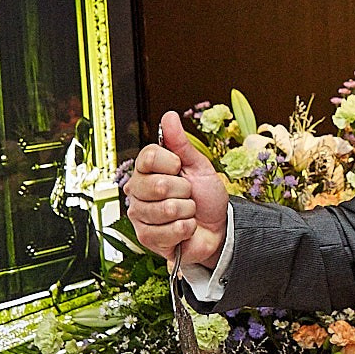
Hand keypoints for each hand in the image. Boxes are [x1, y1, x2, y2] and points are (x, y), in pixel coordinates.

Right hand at [126, 111, 228, 265]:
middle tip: (187, 195)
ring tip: (186, 212)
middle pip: (158, 185)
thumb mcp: (198, 166)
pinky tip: (184, 229)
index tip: (181, 170)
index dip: (173, 163)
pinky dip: (186, 229)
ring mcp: (139, 215)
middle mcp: (137, 191)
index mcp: (146, 169)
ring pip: (167, 209)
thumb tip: (169, 116)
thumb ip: (180, 143)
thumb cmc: (205, 196)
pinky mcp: (145, 238)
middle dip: (184, 191)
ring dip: (187, 212)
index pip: (149, 157)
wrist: (217, 228)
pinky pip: (172, 229)